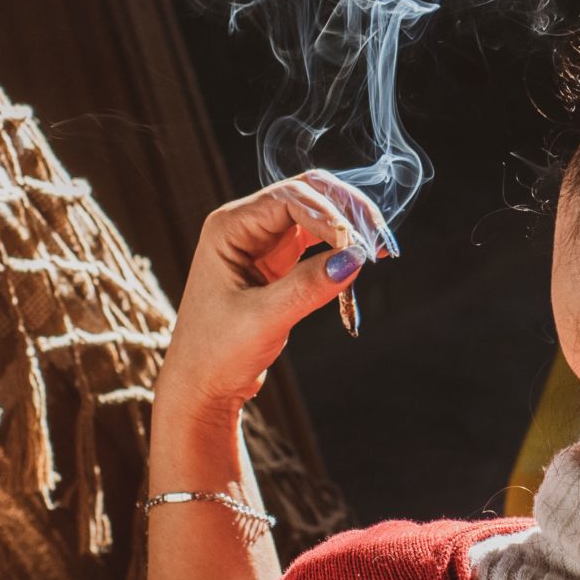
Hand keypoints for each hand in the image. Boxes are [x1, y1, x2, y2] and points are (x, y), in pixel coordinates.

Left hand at [153, 171, 392, 419]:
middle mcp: (245, 225)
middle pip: (307, 194)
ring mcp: (263, 241)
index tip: (355, 245)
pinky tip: (362, 259)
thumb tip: (355, 258)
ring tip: (378, 248)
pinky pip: (318, 238)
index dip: (328, 215)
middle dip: (346, 211)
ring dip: (349, 225)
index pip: (289, 199)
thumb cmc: (216, 353)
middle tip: (378, 238)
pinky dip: (342, 245)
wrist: (201, 385)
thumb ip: (307, 287)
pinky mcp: (279, 261)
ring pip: (317, 212)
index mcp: (228, 227)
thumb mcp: (262, 320)